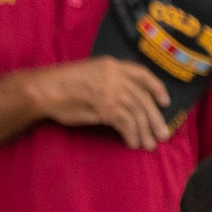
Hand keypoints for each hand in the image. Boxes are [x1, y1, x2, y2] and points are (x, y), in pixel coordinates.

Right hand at [32, 56, 169, 148]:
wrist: (46, 90)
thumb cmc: (62, 85)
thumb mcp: (90, 75)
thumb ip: (109, 82)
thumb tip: (125, 101)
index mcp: (112, 65)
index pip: (142, 74)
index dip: (156, 88)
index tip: (164, 102)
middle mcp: (116, 77)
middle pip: (143, 99)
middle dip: (155, 119)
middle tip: (163, 135)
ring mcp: (112, 92)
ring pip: (137, 113)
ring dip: (144, 131)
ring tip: (148, 145)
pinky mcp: (106, 108)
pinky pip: (126, 123)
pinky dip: (131, 135)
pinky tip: (132, 143)